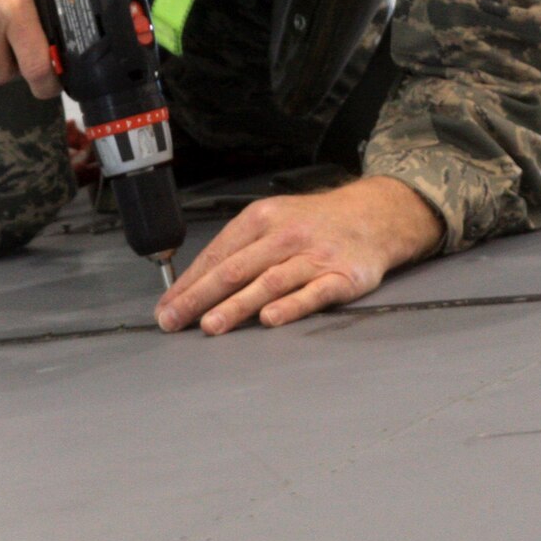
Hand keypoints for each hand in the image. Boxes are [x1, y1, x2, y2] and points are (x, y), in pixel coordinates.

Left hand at [155, 176, 443, 334]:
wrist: (373, 215)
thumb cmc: (313, 223)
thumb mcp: (272, 221)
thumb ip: (238, 250)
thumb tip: (193, 285)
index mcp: (261, 219)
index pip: (217, 254)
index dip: (189, 283)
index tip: (167, 308)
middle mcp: (285, 235)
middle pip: (236, 269)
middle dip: (201, 297)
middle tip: (176, 321)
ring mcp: (314, 256)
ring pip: (269, 281)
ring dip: (238, 305)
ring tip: (212, 325)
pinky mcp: (342, 276)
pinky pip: (314, 292)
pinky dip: (292, 306)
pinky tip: (271, 319)